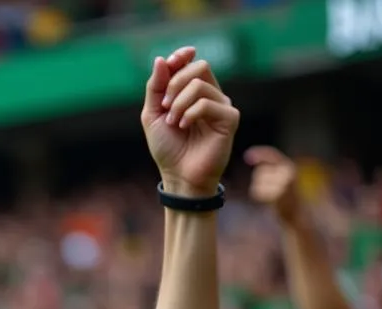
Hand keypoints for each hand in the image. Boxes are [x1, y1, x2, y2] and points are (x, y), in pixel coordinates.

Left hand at [141, 47, 238, 198]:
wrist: (179, 177)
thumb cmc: (168, 149)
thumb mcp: (152, 116)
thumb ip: (155, 88)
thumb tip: (162, 59)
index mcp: (194, 93)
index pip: (192, 62)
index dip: (181, 57)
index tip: (171, 62)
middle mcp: (211, 96)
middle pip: (199, 67)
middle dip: (176, 83)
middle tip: (165, 106)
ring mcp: (222, 106)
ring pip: (201, 84)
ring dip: (179, 102)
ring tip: (173, 122)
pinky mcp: (229, 119)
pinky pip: (208, 103)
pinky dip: (190, 113)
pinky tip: (184, 127)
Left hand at [245, 146, 299, 223]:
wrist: (298, 215)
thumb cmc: (287, 197)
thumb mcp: (281, 177)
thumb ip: (269, 166)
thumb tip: (248, 155)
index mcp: (289, 166)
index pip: (272, 154)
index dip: (259, 153)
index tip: (247, 156)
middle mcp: (287, 172)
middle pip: (260, 171)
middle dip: (259, 180)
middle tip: (271, 190)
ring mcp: (283, 183)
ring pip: (257, 182)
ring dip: (259, 189)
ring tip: (271, 195)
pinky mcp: (277, 195)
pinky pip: (258, 192)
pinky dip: (260, 197)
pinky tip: (269, 201)